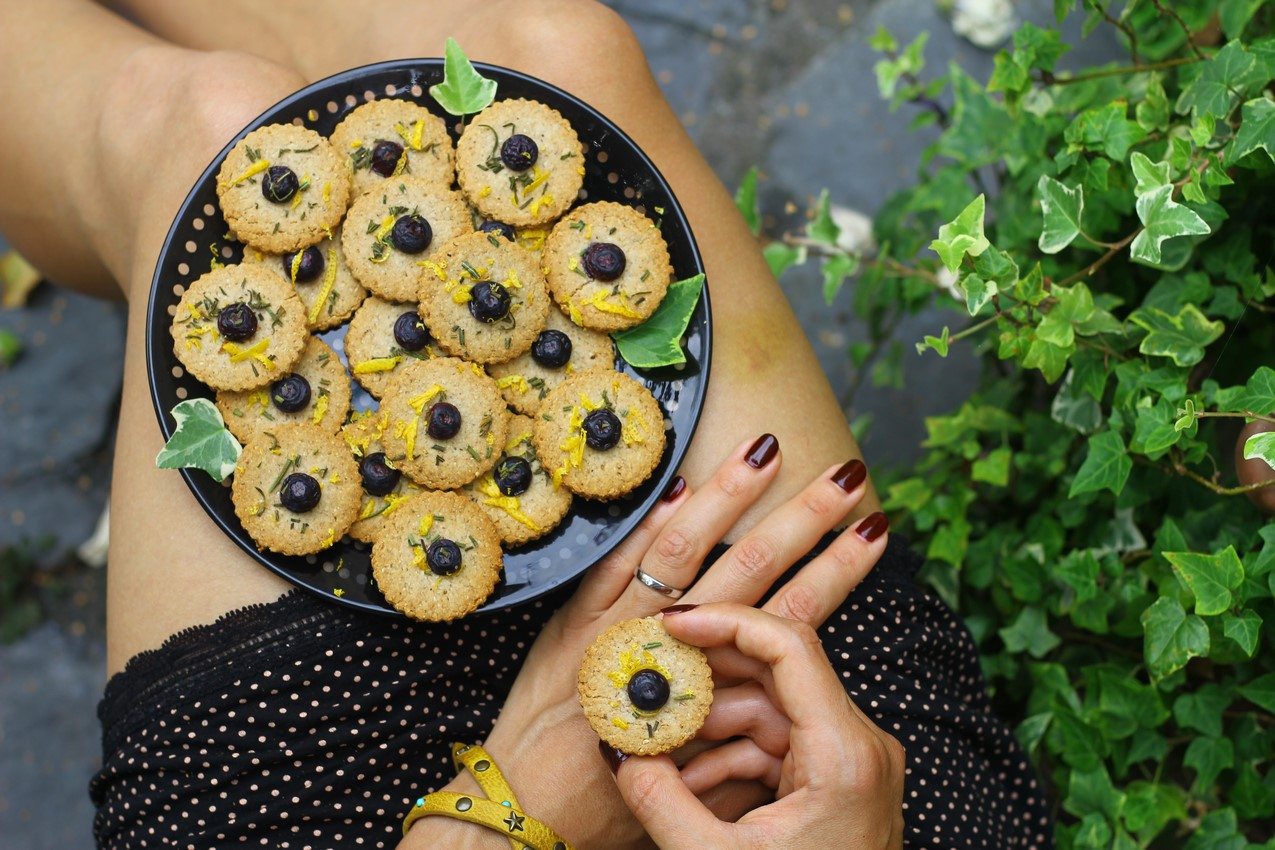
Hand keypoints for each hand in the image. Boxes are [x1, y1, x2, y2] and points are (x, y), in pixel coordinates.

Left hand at [404, 436, 887, 848]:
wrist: (527, 809)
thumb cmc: (612, 809)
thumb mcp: (697, 789)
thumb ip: (744, 747)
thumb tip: (785, 710)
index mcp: (711, 692)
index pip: (790, 617)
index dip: (834, 573)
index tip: (870, 535)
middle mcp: (670, 650)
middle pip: (750, 567)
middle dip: (803, 520)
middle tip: (843, 478)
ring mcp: (620, 626)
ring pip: (684, 549)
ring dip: (731, 496)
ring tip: (767, 451)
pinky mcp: (575, 617)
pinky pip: (614, 560)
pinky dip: (648, 522)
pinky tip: (679, 484)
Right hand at [614, 603, 905, 849]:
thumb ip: (661, 800)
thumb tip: (619, 754)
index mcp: (845, 754)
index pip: (789, 647)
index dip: (726, 623)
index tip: (673, 625)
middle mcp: (859, 747)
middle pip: (777, 676)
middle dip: (707, 682)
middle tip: (651, 680)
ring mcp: (851, 766)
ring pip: (771, 714)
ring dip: (710, 729)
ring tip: (658, 751)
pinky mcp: (836, 787)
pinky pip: (777, 749)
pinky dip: (730, 760)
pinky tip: (686, 786)